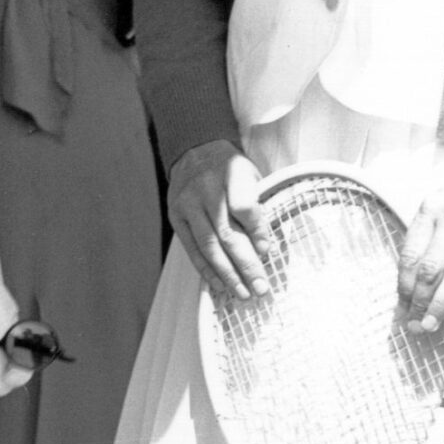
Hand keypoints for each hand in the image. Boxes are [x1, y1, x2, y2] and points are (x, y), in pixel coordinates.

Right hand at [166, 141, 269, 298]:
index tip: (267, 251)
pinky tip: (220, 284)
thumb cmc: (230, 168)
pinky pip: (192, 248)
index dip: (257, 231)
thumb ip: (258, 205)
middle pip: (228, 233)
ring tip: (242, 293)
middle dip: (246, 264)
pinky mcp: (176, 216)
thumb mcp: (251, 176)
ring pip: (209, 246)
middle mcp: (206, 189)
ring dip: (227, 274)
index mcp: (231, 173)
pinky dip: (206, 269)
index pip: (244, 207)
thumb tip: (267, 246)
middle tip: (260, 287)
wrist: (195, 150)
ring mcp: (188, 204)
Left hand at [400, 168, 443, 330]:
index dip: (404, 287)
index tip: (402, 309)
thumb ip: (428, 237)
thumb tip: (414, 282)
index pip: (410, 255)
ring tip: (433, 324)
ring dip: (442, 304)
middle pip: (429, 268)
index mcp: (431, 209)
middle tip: (415, 324)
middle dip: (419, 302)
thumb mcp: (443, 205)